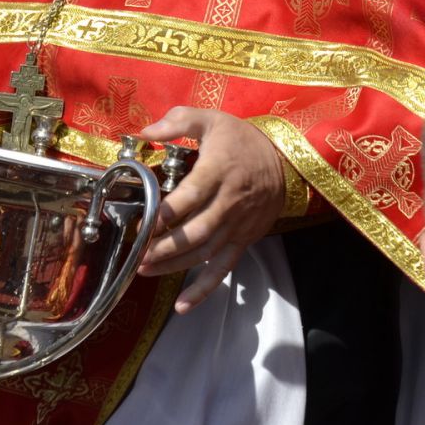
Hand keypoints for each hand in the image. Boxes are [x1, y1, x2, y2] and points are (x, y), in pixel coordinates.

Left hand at [137, 108, 286, 313]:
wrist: (285, 160)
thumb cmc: (241, 139)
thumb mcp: (212, 118)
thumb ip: (178, 121)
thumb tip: (145, 132)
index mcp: (219, 170)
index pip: (192, 195)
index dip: (167, 212)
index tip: (143, 221)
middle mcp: (229, 201)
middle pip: (197, 230)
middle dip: (166, 247)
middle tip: (139, 254)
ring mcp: (238, 224)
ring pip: (205, 252)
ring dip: (175, 265)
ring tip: (145, 270)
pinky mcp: (243, 239)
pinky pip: (223, 268)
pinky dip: (204, 289)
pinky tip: (183, 306)